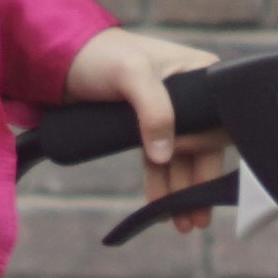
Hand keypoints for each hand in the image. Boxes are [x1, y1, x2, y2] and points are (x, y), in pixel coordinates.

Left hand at [67, 27, 235, 231]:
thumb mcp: (131, 74)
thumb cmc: (101, 54)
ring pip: (182, 157)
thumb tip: (167, 155)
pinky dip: (162, 182)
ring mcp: (171, 112)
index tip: (186, 168)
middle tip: (196, 218)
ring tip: (183, 223)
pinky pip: (162, 159)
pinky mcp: (149, 126)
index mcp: (201, 72)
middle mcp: (193, 92)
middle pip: (204, 145)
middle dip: (199, 183)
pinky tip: (162, 207)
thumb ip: (154, 111)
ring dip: (182, 190)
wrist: (62, 57)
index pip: (215, 119)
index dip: (204, 147)